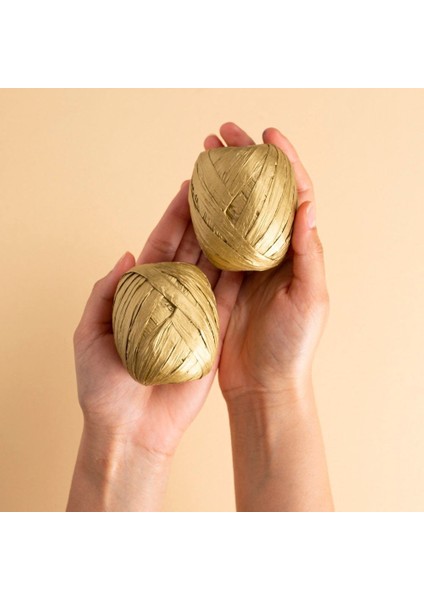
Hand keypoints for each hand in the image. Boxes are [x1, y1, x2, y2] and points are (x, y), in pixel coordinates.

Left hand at [68, 181, 241, 509]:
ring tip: (241, 210)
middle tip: (220, 188)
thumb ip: (105, 292)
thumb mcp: (89, 332)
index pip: (160, 245)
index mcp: (141, 292)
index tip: (188, 186)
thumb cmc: (102, 384)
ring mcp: (195, 315)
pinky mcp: (214, 334)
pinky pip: (228, 300)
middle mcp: (171, 298)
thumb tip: (128, 253)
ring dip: (226, 241)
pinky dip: (239, 277)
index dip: (173, 216)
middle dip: (204, 219)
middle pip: (191, 250)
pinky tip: (250, 251)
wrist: (130, 428)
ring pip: (213, 269)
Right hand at [204, 123, 328, 402]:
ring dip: (218, 181)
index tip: (266, 135)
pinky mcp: (219, 279)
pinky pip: (210, 241)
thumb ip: (308, 254)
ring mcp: (243, 263)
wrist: (263, 383)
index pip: (293, 194)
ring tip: (203, 155)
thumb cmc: (293, 345)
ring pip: (231, 212)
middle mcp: (270, 251)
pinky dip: (201, 216)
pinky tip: (188, 199)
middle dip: (242, 160)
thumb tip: (308, 205)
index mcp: (296, 250)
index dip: (282, 161)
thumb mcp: (310, 299)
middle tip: (222, 134)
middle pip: (257, 194)